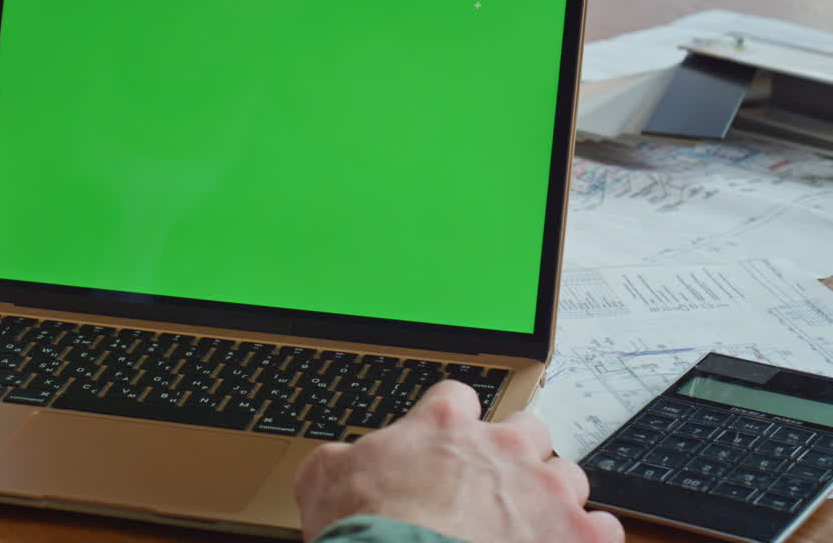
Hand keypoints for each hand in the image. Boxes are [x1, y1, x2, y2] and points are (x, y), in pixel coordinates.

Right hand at [293, 380, 622, 542]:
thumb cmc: (367, 532)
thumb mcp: (323, 479)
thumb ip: (340, 459)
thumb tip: (335, 463)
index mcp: (444, 426)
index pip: (457, 397)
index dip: (452, 420)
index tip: (446, 441)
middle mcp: (502, 448)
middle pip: (528, 428)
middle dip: (515, 452)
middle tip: (495, 483)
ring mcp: (545, 491)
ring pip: (569, 474)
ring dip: (552, 495)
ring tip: (533, 522)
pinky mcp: (576, 536)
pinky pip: (603, 528)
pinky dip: (587, 538)